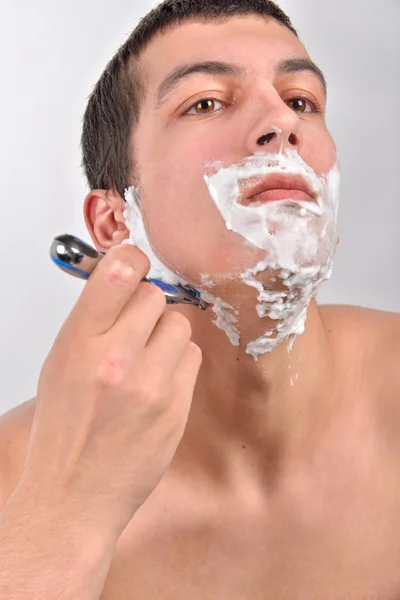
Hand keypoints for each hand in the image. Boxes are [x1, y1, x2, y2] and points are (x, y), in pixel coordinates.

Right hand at [18, 244, 201, 540]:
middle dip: (147, 308)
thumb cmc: (65, 430)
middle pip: (156, 295)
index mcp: (78, 344)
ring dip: (166, 336)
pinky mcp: (177, 406)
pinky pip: (192, 357)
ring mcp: (151, 384)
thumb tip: (124, 281)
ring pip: (180, 324)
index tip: (135, 267)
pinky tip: (159, 384)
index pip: (120, 270)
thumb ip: (92, 320)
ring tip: (148, 361)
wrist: (75, 494)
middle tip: (136, 331)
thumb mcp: (61, 364)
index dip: (133, 261)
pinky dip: (179, 364)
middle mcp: (115, 359)